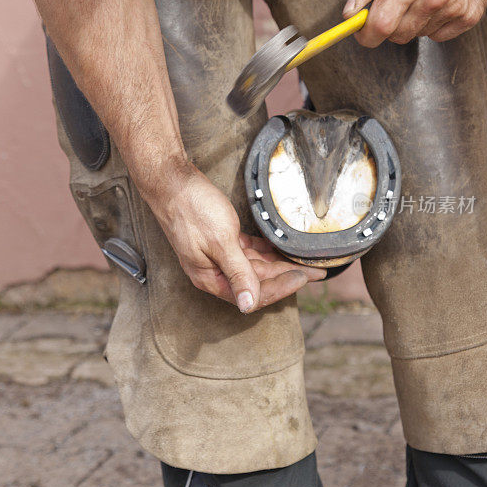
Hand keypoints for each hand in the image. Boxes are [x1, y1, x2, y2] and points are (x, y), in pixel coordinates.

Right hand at [147, 162, 325, 312]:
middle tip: (316, 271)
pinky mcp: (221, 240)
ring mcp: (218, 255)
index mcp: (211, 278)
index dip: (280, 288)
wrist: (171, 181)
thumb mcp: (220, 242)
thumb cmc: (191, 209)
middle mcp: (214, 271)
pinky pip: (249, 251)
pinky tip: (282, 248)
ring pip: (255, 266)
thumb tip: (248, 305)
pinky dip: (266, 251)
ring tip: (304, 260)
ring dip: (279, 264)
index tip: (302, 277)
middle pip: (257, 281)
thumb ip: (238, 273)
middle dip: (286, 276)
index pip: (252, 294)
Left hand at [343, 0, 486, 45]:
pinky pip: (439, 35)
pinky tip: (435, 0)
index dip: (366, 34)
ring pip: (417, 35)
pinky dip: (432, 23)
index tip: (362, 30)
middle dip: (389, 24)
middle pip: (398, 35)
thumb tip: (350, 13)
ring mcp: (456, 7)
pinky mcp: (471, 14)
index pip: (381, 26)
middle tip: (393, 0)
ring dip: (412, 21)